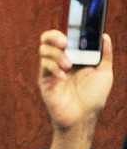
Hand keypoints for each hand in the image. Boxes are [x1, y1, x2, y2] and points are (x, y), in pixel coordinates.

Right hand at [38, 29, 112, 148]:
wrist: (83, 117)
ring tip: (68, 66)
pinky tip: (63, 78)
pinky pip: (44, 66)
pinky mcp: (44, 79)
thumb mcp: (104, 74)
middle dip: (54, 37)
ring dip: (57, 55)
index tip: (71, 33)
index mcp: (73, 56)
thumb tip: (104, 36)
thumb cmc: (93, 97)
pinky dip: (54, 68)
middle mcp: (60, 59)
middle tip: (64, 43)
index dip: (64, 31)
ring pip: (44, 50)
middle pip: (47, 38)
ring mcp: (50, 69)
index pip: (63, 36)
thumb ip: (105, 55)